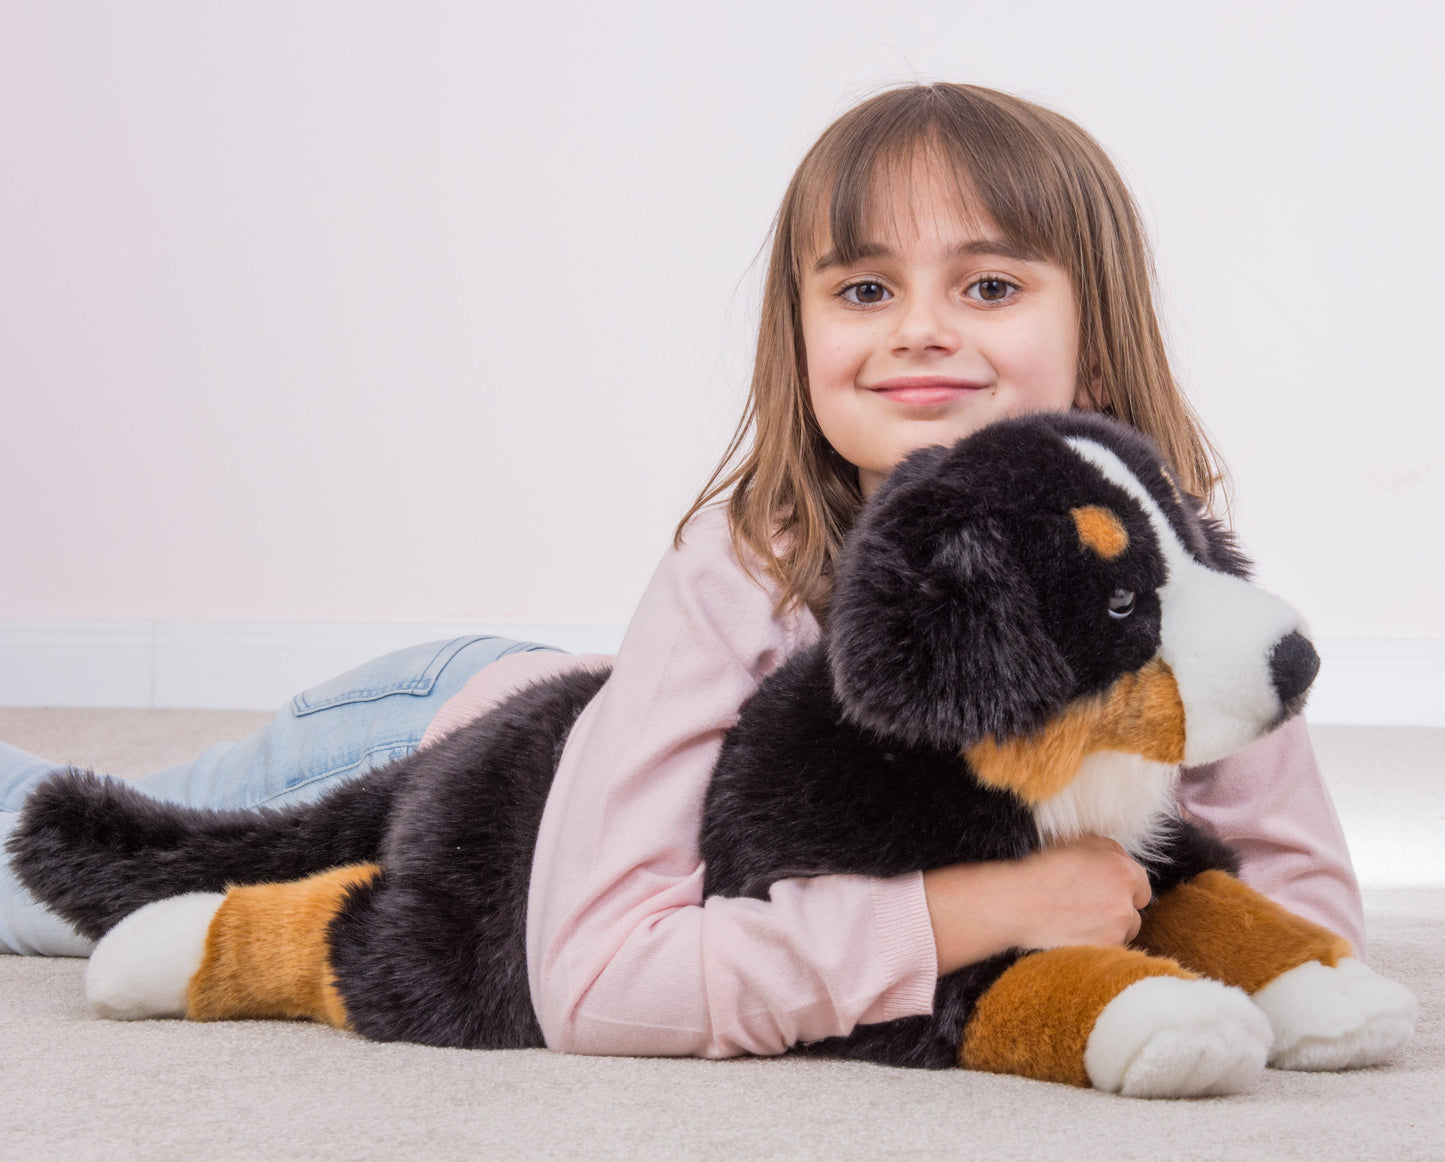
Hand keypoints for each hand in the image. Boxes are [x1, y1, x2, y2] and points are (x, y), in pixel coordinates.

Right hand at [1004, 835, 1152, 950]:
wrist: (1017, 903)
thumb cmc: (1042, 868)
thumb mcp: (1077, 841)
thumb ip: (1108, 849)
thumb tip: (1118, 857)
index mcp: (1124, 874)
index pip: (1141, 885)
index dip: (1122, 885)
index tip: (1106, 888)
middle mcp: (1125, 905)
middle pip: (1133, 912)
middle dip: (1117, 909)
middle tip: (1089, 904)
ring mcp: (1115, 933)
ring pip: (1121, 933)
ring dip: (1108, 928)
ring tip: (1079, 920)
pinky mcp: (1100, 953)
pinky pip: (1106, 949)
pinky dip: (1094, 943)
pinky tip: (1073, 932)